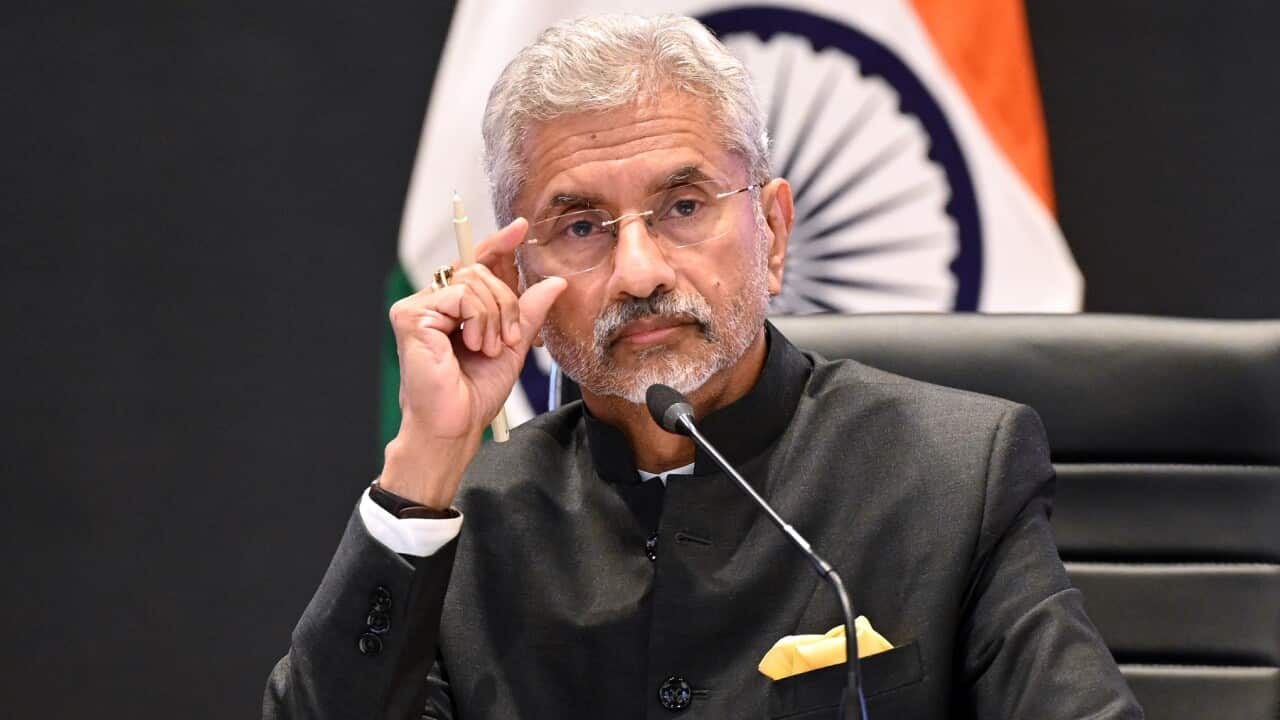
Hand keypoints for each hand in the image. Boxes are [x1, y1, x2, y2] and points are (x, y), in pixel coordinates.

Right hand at [380, 218, 566, 507]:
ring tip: (488, 348)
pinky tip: (474, 345)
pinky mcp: (411, 315)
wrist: (455, 425)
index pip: (476, 264)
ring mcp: (418, 307)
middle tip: (509, 339)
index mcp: (453, 308)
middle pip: (480, 271)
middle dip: (507, 303)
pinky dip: (479, 320)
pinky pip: (460, 295)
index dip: (498, 245)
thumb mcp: (512, 345)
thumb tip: (554, 282)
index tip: (521, 228)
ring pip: (473, 281)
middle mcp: (432, 302)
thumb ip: (528, 312)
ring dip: (495, 316)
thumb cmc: (475, 393)